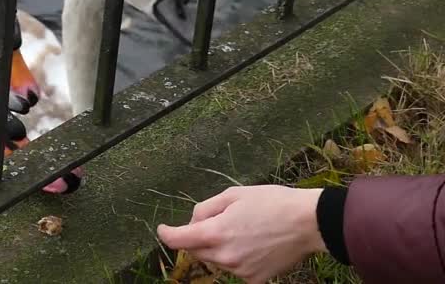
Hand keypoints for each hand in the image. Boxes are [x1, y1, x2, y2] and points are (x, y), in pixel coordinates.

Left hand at [157, 185, 326, 283]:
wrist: (308, 223)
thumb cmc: (272, 202)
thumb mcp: (234, 195)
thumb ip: (206, 209)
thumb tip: (193, 222)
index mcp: (216, 232)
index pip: (179, 239)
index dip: (167, 233)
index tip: (163, 229)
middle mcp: (224, 256)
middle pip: (196, 250)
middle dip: (198, 237)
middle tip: (217, 220)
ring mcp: (239, 271)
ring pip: (216, 260)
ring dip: (218, 247)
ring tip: (242, 230)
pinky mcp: (254, 280)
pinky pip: (234, 269)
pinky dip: (236, 258)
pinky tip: (253, 244)